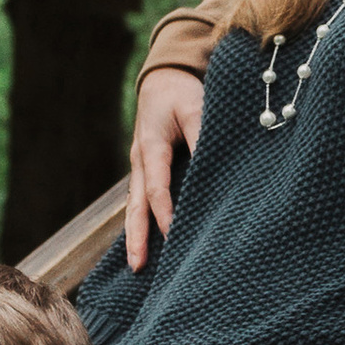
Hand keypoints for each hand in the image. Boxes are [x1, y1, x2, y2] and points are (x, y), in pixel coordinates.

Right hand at [126, 66, 204, 270]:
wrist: (163, 78)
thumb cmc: (181, 91)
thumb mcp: (195, 106)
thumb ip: (201, 135)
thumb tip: (209, 167)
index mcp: (150, 147)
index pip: (156, 188)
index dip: (165, 214)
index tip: (175, 236)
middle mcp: (140, 161)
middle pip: (136, 205)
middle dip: (137, 236)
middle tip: (138, 266)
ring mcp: (140, 166)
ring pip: (135, 205)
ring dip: (136, 234)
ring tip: (137, 264)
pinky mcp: (147, 168)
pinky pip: (142, 199)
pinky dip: (143, 220)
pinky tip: (147, 241)